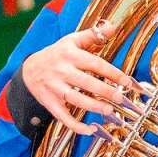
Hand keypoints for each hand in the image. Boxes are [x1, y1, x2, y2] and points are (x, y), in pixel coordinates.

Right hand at [21, 21, 139, 134]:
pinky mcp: (50, 102)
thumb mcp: (72, 40)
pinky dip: (76, 125)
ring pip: (75, 99)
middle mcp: (62, 71)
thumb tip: (112, 26)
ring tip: (109, 111)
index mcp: (70, 54)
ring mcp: (55, 88)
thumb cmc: (56, 54)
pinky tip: (90, 130)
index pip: (95, 64)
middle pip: (86, 82)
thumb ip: (93, 35)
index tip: (127, 81)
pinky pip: (63, 116)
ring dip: (93, 106)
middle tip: (121, 98)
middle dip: (105, 91)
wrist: (29, 69)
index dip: (112, 73)